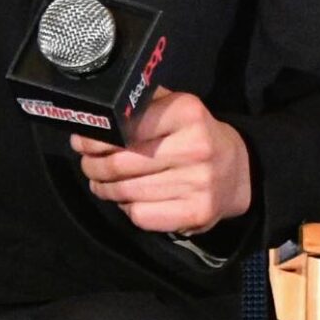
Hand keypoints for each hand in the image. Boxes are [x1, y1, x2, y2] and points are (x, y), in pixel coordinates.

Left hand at [70, 87, 251, 235]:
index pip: (126, 127)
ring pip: (127, 191)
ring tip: (98, 182)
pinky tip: (126, 199)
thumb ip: (142, 105)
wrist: (238, 171)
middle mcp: (195, 147)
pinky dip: (126, 208)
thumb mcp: (177, 107)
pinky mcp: (196, 213)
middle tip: (86, 163)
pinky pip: (142, 214)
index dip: (97, 138)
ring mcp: (198, 183)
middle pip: (122, 163)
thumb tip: (95, 111)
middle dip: (93, 165)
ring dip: (104, 188)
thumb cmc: (195, 134)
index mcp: (187, 113)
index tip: (81, 140)